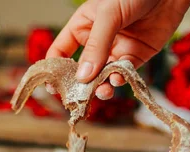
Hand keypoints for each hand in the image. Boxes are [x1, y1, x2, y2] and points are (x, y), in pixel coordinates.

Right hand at [47, 0, 189, 98]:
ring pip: (102, 76)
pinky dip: (119, 81)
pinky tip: (118, 81)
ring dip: (101, 87)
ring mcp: (116, 50)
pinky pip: (123, 74)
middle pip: (82, 69)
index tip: (53, 87)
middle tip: (80, 97)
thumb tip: (83, 77)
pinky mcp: (135, 57)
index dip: (55, 69)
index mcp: (83, 26)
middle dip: (81, 84)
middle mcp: (97, 41)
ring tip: (103, 92)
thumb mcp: (109, 15)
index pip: (61, 50)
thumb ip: (96, 46)